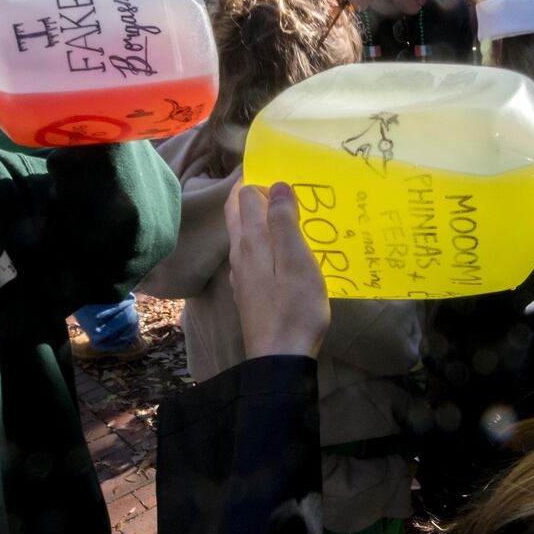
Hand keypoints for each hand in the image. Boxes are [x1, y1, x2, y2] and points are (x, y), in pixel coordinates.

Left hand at [225, 182, 329, 359]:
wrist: (279, 358)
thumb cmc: (294, 307)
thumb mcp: (297, 260)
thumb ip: (284, 221)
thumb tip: (276, 185)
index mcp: (250, 242)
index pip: (245, 197)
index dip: (260, 181)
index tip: (282, 174)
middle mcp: (239, 255)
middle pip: (237, 214)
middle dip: (252, 195)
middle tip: (279, 187)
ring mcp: (241, 277)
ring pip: (242, 236)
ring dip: (256, 219)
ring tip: (283, 214)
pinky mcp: (248, 294)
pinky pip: (249, 256)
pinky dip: (261, 242)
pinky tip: (276, 252)